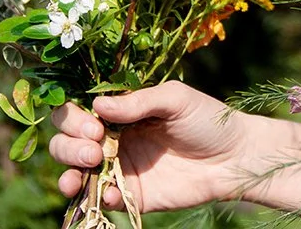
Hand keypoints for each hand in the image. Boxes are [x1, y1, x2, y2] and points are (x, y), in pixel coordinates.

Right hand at [49, 81, 249, 211]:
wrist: (234, 158)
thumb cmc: (208, 120)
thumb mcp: (176, 100)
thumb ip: (139, 102)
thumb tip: (98, 106)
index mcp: (120, 112)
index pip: (77, 112)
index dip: (73, 118)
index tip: (93, 125)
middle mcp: (112, 139)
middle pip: (65, 142)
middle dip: (68, 145)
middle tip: (94, 148)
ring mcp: (118, 169)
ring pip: (73, 172)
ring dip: (69, 171)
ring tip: (88, 168)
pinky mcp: (130, 195)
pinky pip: (99, 199)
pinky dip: (95, 197)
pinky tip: (108, 192)